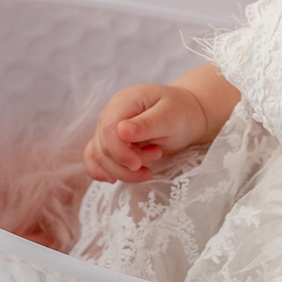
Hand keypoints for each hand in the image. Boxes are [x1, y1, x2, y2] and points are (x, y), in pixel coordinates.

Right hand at [84, 83, 210, 182]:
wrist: (187, 115)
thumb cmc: (181, 112)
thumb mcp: (170, 116)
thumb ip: (146, 124)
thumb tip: (120, 131)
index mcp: (124, 101)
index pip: (108, 129)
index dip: (119, 151)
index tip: (138, 164)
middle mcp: (111, 113)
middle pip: (103, 146)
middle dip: (127, 163)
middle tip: (157, 154)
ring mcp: (108, 127)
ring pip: (100, 156)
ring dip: (123, 169)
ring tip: (152, 159)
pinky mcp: (110, 142)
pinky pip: (94, 158)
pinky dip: (101, 171)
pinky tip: (112, 180)